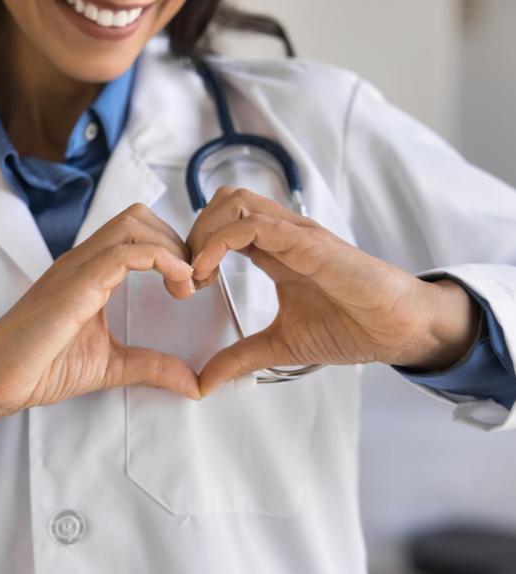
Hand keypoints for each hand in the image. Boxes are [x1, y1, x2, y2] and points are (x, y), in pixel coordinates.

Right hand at [0, 204, 198, 434]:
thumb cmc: (41, 368)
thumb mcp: (111, 365)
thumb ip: (152, 367)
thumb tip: (193, 383)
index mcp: (91, 271)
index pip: (138, 232)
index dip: (174, 249)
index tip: (193, 283)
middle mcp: (84, 261)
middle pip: (139, 217)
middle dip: (177, 241)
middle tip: (194, 282)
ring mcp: (77, 268)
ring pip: (134, 224)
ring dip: (172, 248)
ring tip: (187, 285)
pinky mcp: (74, 285)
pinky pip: (124, 253)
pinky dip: (160, 260)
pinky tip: (177, 284)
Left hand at [187, 187, 480, 394]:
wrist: (397, 330)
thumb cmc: (350, 328)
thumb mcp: (281, 344)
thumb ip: (241, 356)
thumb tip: (206, 381)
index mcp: (274, 250)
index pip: (223, 225)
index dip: (196, 248)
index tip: (185, 286)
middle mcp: (282, 233)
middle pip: (223, 202)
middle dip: (193, 234)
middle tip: (186, 277)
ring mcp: (295, 233)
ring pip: (234, 202)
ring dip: (204, 233)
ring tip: (197, 274)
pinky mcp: (308, 242)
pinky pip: (254, 224)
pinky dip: (220, 242)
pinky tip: (207, 271)